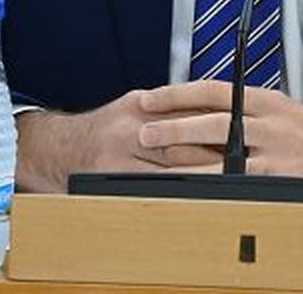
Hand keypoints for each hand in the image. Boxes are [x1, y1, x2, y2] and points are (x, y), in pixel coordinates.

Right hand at [14, 90, 222, 191]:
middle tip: (244, 162)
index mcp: (139, 106)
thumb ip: (171, 111)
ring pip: (171, 169)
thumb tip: (217, 117)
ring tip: (229, 182)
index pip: (187, 114)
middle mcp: (129, 129)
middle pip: (182, 143)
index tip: (242, 135)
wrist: (59, 148)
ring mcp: (119, 157)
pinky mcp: (113, 180)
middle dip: (215, 154)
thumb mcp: (135, 107)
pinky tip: (195, 197)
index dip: (217, 126)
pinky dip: (177, 192)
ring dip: (202, 176)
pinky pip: (152, 188)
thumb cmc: (104, 128)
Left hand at [135, 80, 302, 179]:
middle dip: (174, 127)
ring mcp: (276, 155)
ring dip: (186, 165)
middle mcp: (270, 124)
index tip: (149, 98)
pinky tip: (193, 193)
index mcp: (266, 100)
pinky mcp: (281, 182)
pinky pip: (240, 186)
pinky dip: (214, 189)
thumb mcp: (278, 108)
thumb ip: (241, 107)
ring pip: (222, 159)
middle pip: (213, 123)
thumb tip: (193, 108)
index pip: (213, 90)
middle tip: (144, 132)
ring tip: (157, 169)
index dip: (177, 94)